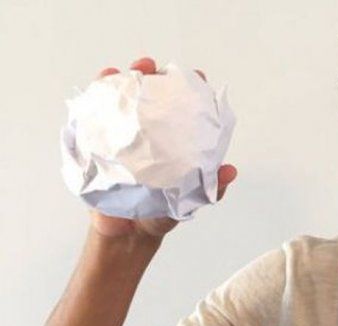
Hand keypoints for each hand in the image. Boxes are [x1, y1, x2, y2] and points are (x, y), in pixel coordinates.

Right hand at [89, 57, 235, 239]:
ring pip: (122, 100)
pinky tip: (99, 86)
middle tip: (151, 68)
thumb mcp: (190, 200)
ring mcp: (123, 136)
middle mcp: (150, 132)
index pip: (185, 107)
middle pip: (151, 95)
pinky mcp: (99, 144)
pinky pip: (95, 118)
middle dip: (152, 75)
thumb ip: (212, 187)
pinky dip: (96, 99)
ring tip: (123, 72)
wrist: (128, 234)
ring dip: (122, 80)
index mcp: (174, 140)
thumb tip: (230, 171)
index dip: (192, 88)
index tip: (197, 78)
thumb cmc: (162, 213)